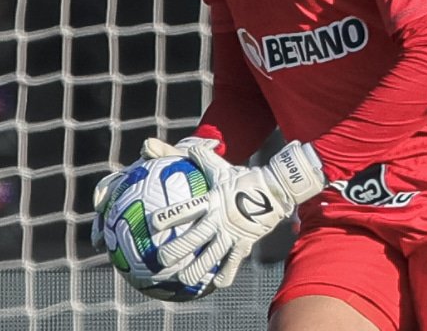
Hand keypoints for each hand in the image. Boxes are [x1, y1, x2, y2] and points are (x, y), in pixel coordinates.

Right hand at [90, 136, 220, 252]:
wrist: (201, 175)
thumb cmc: (186, 164)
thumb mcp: (177, 155)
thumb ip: (163, 151)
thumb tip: (146, 146)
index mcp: (132, 180)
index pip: (111, 186)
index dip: (102, 195)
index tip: (99, 205)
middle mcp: (131, 199)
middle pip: (109, 214)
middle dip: (100, 228)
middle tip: (99, 240)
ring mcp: (139, 214)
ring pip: (122, 232)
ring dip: (115, 245)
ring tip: (114, 259)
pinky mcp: (150, 229)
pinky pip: (144, 243)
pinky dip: (142, 255)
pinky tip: (145, 268)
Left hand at [151, 140, 324, 288]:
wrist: (274, 188)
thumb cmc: (240, 178)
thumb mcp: (218, 166)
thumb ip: (197, 156)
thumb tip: (171, 142)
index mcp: (212, 201)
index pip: (188, 209)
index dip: (171, 216)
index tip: (153, 224)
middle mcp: (219, 219)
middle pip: (196, 237)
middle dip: (178, 249)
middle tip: (161, 260)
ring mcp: (233, 233)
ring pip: (212, 255)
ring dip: (197, 268)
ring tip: (183, 279)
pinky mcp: (245, 243)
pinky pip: (234, 261)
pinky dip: (226, 273)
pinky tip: (216, 284)